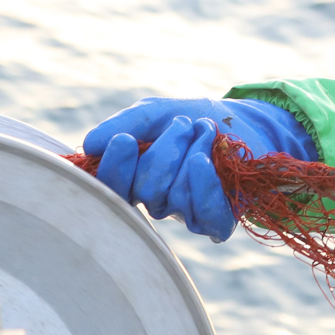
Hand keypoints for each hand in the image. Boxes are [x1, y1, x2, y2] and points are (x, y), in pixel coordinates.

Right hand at [82, 98, 318, 241]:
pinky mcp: (217, 220)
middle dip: (166, 149)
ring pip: (175, 195)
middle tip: (185, 123)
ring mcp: (186, 213)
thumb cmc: (193, 119)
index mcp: (133, 180)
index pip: (112, 188)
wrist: (245, 121)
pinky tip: (202, 159)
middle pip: (146, 189)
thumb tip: (90, 146)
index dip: (115, 168)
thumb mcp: (154, 113)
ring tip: (207, 130)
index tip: (124, 139)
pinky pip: (204, 212)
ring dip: (193, 152)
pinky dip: (203, 183)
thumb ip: (125, 124)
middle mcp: (156, 202)